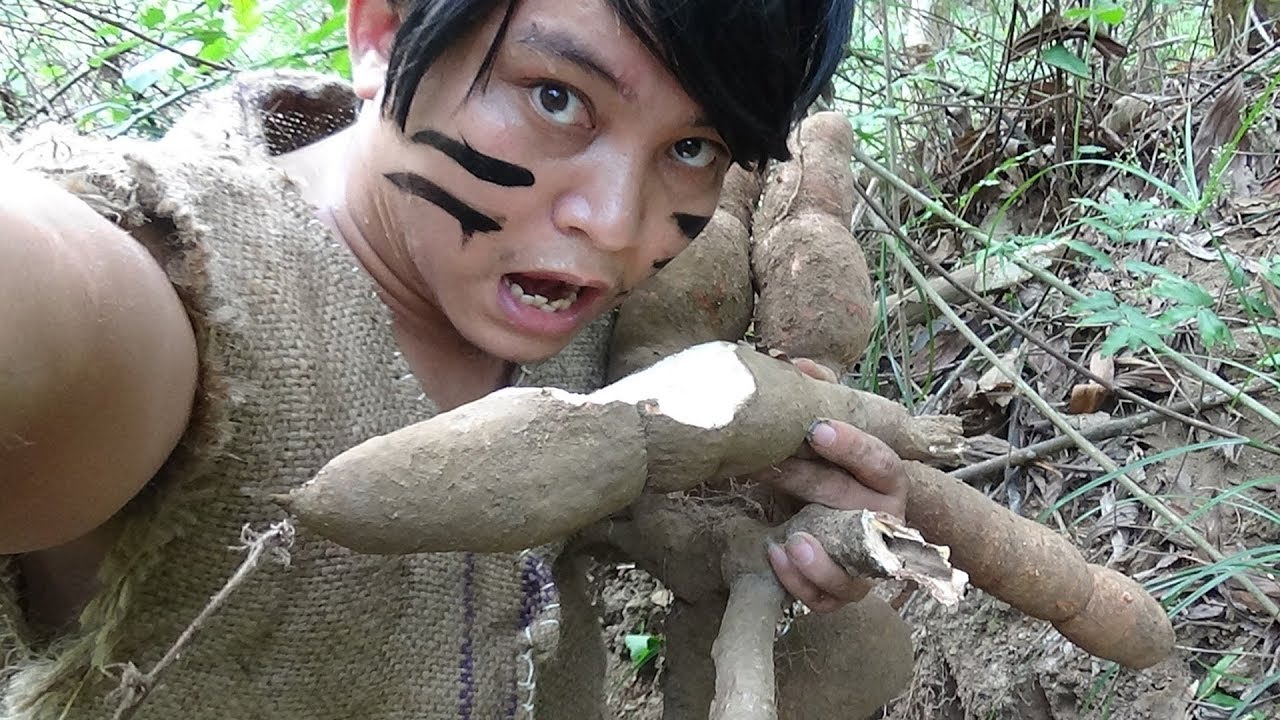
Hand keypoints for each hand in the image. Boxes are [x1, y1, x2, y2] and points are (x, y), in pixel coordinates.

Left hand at [761, 358, 909, 612]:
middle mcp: (884, 519)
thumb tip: (795, 365)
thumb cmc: (830, 473)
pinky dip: (802, 582)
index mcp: (886, 479)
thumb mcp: (828, 437)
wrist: (833, 525)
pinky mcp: (845, 590)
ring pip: (854, 564)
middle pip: (850, 500)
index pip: (881, 460)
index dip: (853, 445)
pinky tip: (776, 556)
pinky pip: (828, 596)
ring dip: (822, 554)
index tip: (817, 428)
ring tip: (791, 540)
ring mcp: (867, 559)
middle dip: (806, 480)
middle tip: (765, 462)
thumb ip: (820, 399)